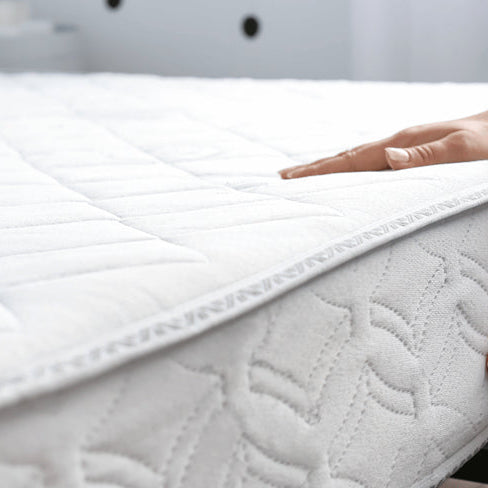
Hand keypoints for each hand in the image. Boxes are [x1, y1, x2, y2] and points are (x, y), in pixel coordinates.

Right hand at [279, 111, 487, 178]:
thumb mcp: (460, 151)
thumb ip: (423, 156)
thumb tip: (385, 157)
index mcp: (401, 145)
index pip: (350, 160)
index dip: (319, 170)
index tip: (291, 177)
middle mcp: (395, 145)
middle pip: (344, 157)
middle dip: (312, 168)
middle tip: (283, 176)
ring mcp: (400, 148)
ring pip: (353, 159)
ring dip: (326, 167)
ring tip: (303, 174)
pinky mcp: (407, 152)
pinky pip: (367, 162)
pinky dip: (346, 168)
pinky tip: (344, 172)